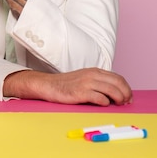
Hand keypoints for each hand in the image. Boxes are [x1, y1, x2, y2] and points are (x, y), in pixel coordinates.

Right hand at [3, 68, 132, 105]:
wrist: (48, 85)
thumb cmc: (67, 84)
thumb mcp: (85, 78)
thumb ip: (99, 82)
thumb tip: (116, 93)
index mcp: (95, 71)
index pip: (119, 78)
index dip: (127, 88)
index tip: (127, 97)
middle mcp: (92, 75)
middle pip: (119, 84)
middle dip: (126, 94)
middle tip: (124, 103)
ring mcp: (86, 83)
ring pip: (113, 91)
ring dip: (118, 99)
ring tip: (116, 104)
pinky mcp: (80, 93)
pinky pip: (100, 98)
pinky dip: (105, 103)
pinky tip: (102, 104)